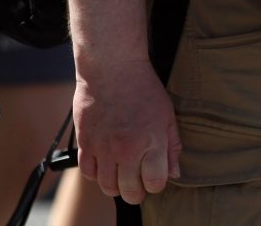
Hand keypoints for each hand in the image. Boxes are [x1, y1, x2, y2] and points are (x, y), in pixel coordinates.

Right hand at [73, 60, 180, 204]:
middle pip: (130, 191)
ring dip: (116, 187)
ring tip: (122, 177)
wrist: (113, 69)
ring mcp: (104, 148)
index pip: (155, 183)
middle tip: (139, 184)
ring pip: (108, 187)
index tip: (156, 178)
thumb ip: (172, 147)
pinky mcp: (85, 143)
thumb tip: (174, 173)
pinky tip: (105, 166)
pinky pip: (88, 173)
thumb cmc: (144, 89)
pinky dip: (97, 175)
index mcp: (152, 142)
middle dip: (137, 192)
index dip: (156, 185)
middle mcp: (127, 150)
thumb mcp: (168, 116)